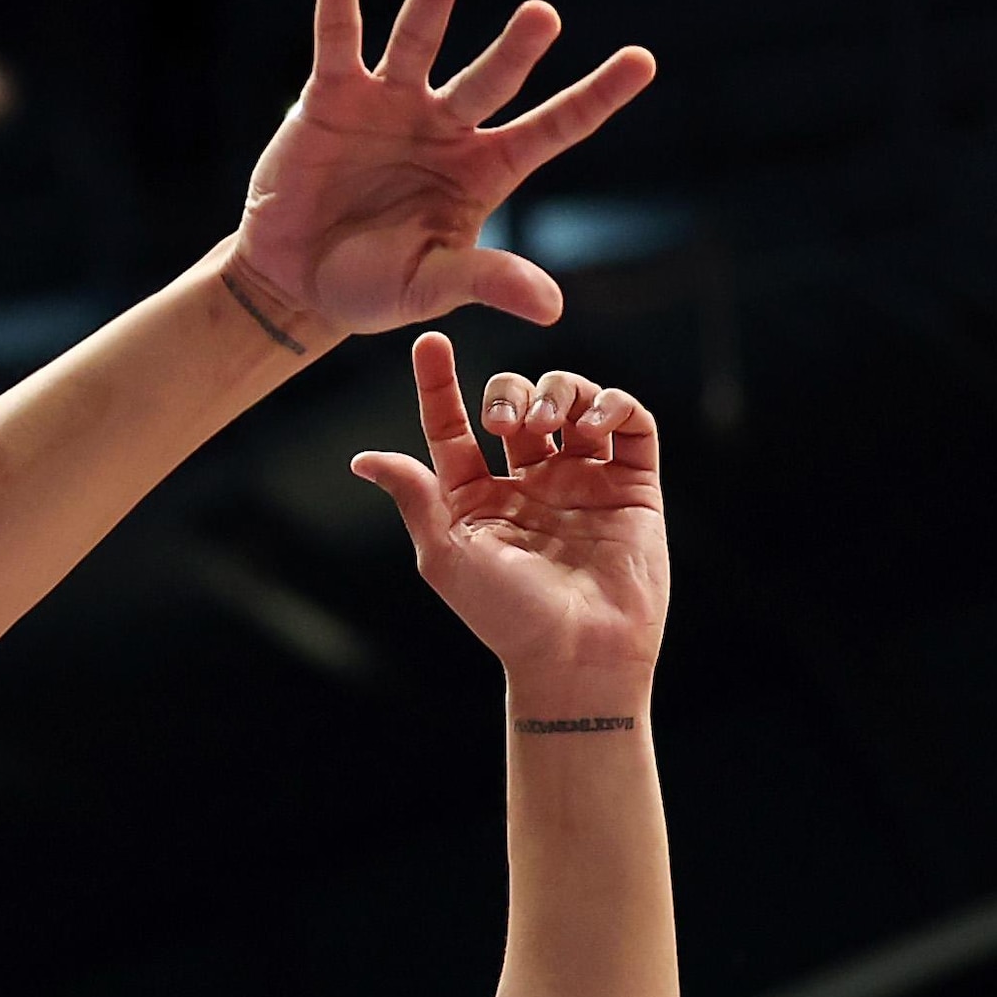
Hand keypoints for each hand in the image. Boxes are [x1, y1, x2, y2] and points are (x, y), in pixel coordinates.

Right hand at [227, 0, 654, 345]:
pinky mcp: (332, 96)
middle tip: (543, 16)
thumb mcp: (430, 289)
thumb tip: (554, 307)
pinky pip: (339, 33)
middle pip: (490, 76)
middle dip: (515, 48)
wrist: (291, 282)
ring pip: (421, 35)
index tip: (644, 60)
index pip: (553, 129)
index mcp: (485, 171)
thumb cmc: (371, 290)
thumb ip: (486, 281)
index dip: (596, 97)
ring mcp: (391, 104)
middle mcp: (446, 126)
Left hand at [348, 334, 669, 699]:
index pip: (453, 427)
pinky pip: (632, 424)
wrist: (577, 654)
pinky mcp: (633, 486)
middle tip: (506, 420)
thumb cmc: (505, 614)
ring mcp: (583, 481)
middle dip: (507, 391)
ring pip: (574, 401)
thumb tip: (363, 459)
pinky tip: (591, 424)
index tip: (428, 342)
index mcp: (477, 496)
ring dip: (560, 391)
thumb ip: (415, 497)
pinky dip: (614, 405)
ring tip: (549, 423)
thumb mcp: (447, 553)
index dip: (439, 384)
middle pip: (515, 402)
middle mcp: (529, 481)